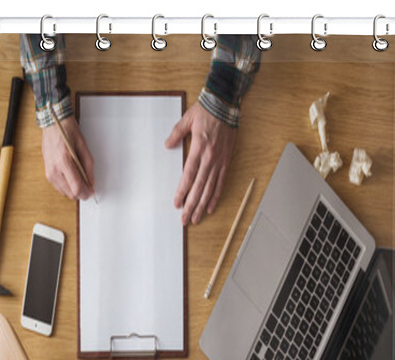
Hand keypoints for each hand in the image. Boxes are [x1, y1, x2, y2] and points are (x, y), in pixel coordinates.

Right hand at [41, 116, 94, 200]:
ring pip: (65, 193)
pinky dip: (67, 186)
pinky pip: (60, 188)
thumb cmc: (67, 132)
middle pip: (71, 194)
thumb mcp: (83, 147)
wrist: (53, 124)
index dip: (86, 193)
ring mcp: (49, 173)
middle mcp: (54, 170)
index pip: (77, 188)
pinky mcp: (47, 174)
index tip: (91, 191)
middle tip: (87, 184)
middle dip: (81, 192)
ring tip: (79, 178)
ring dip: (74, 189)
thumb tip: (91, 182)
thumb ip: (89, 167)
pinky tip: (71, 177)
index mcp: (64, 161)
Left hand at [165, 102, 236, 224]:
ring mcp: (219, 161)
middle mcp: (210, 158)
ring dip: (202, 205)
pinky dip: (215, 196)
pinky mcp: (226, 161)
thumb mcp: (187, 119)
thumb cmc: (207, 110)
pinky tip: (210, 207)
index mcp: (199, 149)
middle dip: (191, 205)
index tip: (177, 204)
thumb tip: (167, 145)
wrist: (226, 104)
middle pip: (199, 188)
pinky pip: (221, 183)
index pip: (189, 176)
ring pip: (210, 189)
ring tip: (196, 218)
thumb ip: (176, 134)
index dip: (183, 192)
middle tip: (185, 219)